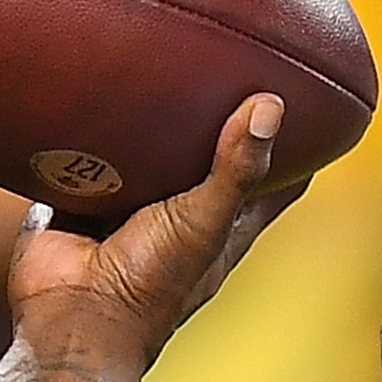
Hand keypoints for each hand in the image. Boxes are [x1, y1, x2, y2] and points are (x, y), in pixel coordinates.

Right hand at [8, 96, 308, 370]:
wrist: (71, 313)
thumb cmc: (147, 286)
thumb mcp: (204, 222)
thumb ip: (236, 169)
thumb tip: (270, 108)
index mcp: (224, 224)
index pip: (275, 184)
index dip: (296, 150)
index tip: (310, 109)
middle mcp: (180, 213)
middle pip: (209, 159)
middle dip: (217, 121)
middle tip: (228, 69)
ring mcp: (130, 206)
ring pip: (147, 154)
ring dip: (150, 124)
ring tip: (160, 68)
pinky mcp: (82, 198)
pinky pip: (88, 156)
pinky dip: (90, 133)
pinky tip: (96, 97)